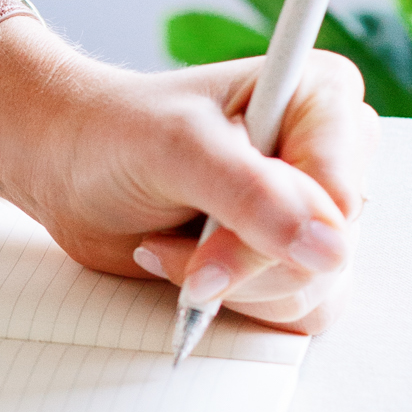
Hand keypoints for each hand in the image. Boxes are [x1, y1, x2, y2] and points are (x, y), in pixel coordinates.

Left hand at [0, 28, 378, 334]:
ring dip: (232, 286)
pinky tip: (188, 271)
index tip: (214, 236)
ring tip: (169, 246)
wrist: (69, 167)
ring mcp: (310, 215)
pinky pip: (297, 313)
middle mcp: (327, 156)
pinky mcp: (287, 261)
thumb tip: (329, 246)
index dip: (283, 227)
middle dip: (242, 261)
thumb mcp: (175, 148)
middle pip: (331, 249)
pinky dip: (236, 304)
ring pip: (316, 290)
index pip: (342, 190)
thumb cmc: (115, 134)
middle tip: (171, 243)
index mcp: (318, 97)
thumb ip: (250, 192)